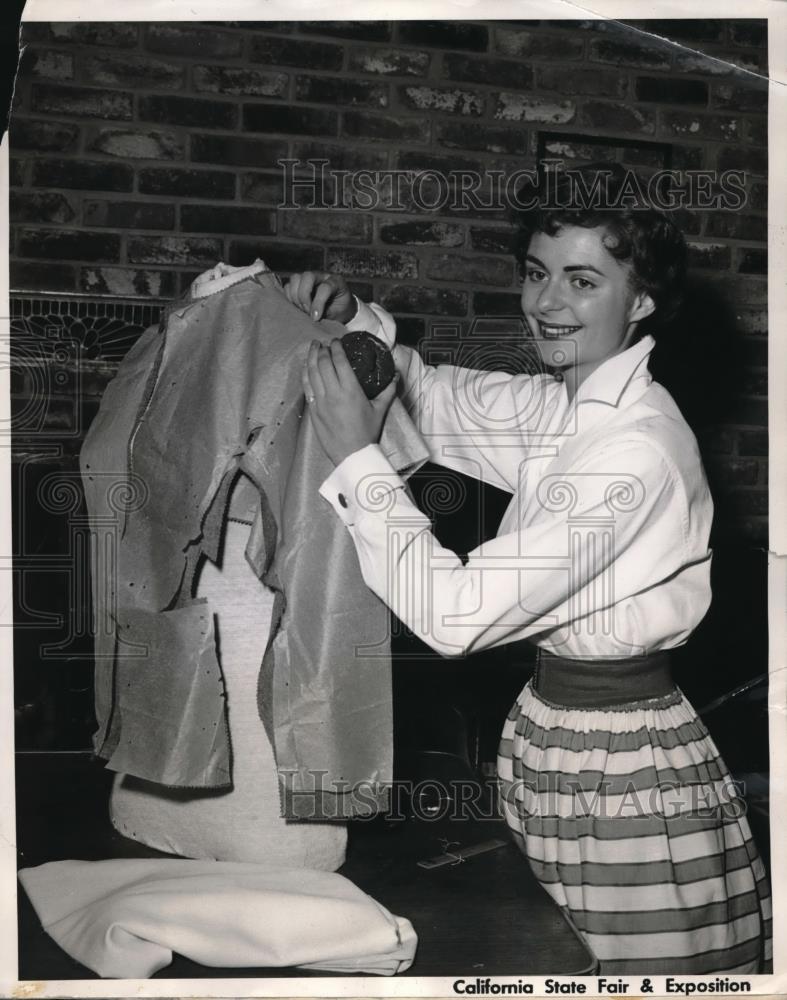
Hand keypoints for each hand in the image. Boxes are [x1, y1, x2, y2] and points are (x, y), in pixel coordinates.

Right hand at [286, 272, 356, 324]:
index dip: (318, 303)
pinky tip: (296, 308)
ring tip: (302, 310)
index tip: (316, 318)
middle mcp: (321, 276)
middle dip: (304, 296)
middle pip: (307, 276)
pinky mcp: (298, 284)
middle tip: (307, 312)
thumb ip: (327, 313)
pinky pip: (287, 287)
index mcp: (336, 281)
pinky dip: (289, 298)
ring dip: (295, 297)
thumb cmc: (340, 311)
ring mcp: (309, 278)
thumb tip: (312, 318)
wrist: (339, 309)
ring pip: (295, 278)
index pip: (324, 287)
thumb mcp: (339, 314)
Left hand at [303, 339, 397, 465]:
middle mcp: (333, 393)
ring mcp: (320, 401)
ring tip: (312, 347)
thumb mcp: (380, 410)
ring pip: (311, 372)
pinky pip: (306, 386)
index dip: (336, 348)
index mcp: (350, 390)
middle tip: (323, 343)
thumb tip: (395, 375)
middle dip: (322, 350)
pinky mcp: (313, 410)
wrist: (351, 454)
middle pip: (323, 363)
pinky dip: (305, 373)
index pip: (339, 361)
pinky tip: (306, 367)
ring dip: (311, 357)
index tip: (336, 341)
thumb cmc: (367, 433)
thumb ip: (388, 391)